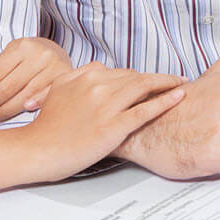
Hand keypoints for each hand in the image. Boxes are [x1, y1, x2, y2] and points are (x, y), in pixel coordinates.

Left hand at [0, 37, 73, 122]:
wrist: (58, 51)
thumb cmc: (27, 58)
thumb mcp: (7, 59)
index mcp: (20, 47)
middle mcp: (38, 55)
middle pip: (5, 85)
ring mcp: (53, 67)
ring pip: (23, 93)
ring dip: (3, 109)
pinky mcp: (65, 78)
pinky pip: (47, 93)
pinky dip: (36, 101)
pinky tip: (25, 109)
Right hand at [24, 65, 186, 174]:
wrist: (37, 149)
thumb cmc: (47, 126)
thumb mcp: (58, 90)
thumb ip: (79, 76)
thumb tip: (97, 70)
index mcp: (86, 75)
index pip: (122, 72)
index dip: (140, 76)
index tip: (153, 79)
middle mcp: (98, 84)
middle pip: (136, 77)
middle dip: (158, 78)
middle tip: (176, 79)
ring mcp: (107, 105)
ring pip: (144, 87)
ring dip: (167, 83)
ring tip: (182, 83)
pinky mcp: (114, 126)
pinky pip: (146, 110)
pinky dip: (165, 101)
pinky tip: (179, 96)